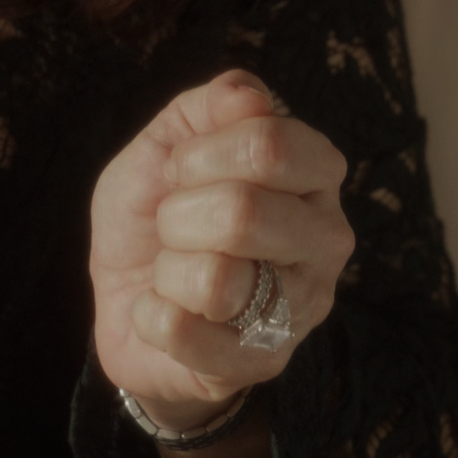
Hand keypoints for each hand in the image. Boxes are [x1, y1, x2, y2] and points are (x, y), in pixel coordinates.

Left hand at [87, 69, 353, 426]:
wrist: (129, 303)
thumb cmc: (157, 217)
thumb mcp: (163, 147)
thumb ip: (204, 108)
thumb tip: (247, 95)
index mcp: (315, 173)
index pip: (270, 143)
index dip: (200, 154)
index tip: (180, 169)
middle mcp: (328, 239)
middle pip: (244, 212)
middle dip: (177, 215)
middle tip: (173, 226)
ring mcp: (303, 307)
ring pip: (217, 280)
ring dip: (167, 270)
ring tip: (174, 272)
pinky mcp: (264, 362)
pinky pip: (185, 333)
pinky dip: (150, 315)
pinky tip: (163, 312)